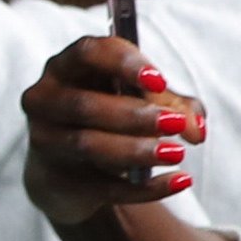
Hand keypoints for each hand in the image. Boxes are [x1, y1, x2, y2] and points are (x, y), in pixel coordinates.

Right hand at [18, 35, 205, 227]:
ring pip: (88, 145)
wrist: (72, 172)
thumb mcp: (144, 103)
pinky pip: (103, 186)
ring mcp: (45, 142)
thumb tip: (195, 129)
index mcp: (66, 67)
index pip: (88, 53)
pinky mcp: (56, 180)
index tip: (159, 81)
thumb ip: (175, 106)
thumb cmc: (110, 120)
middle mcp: (45, 100)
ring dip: (137, 149)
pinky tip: (178, 181)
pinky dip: (145, 187)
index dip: (124, 64)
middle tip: (173, 124)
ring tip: (176, 153)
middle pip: (84, 105)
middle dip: (133, 114)